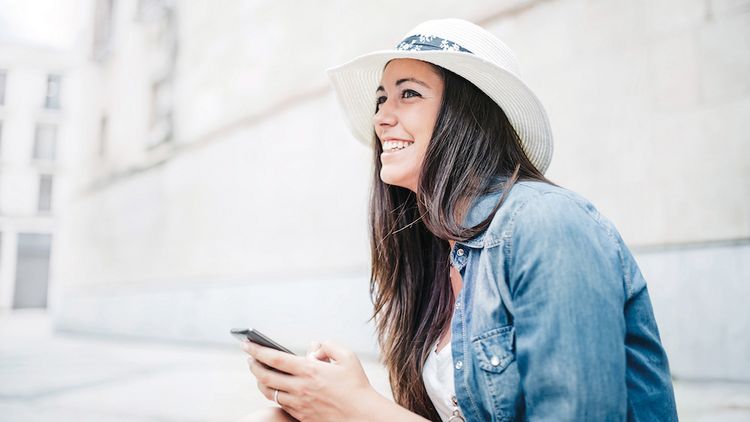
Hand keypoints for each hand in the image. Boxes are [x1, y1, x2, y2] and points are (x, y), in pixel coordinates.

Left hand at [242, 340, 377, 420]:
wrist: (362, 417)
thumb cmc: (357, 386)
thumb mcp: (348, 357)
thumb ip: (328, 346)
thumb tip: (313, 347)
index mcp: (310, 370)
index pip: (275, 358)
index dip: (257, 350)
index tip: (246, 343)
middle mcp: (300, 387)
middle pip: (265, 376)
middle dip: (253, 365)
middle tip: (249, 358)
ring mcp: (299, 404)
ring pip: (269, 392)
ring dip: (260, 381)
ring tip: (259, 373)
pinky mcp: (301, 416)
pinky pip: (281, 404)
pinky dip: (274, 394)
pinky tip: (276, 388)